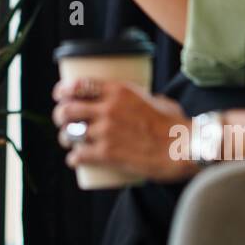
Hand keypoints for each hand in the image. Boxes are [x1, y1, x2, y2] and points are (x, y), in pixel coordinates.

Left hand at [52, 78, 197, 181]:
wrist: (185, 147)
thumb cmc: (176, 124)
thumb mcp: (156, 99)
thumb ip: (144, 98)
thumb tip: (143, 100)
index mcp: (118, 90)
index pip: (79, 84)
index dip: (63, 90)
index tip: (59, 95)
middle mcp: (107, 108)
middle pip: (68, 109)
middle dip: (60, 115)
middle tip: (63, 121)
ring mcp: (105, 131)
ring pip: (70, 133)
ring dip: (65, 138)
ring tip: (68, 141)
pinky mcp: (107, 154)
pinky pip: (79, 155)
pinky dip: (73, 159)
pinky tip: (74, 160)